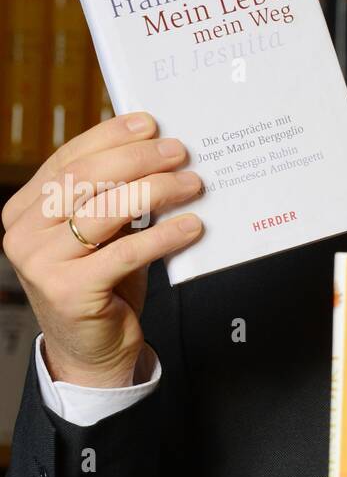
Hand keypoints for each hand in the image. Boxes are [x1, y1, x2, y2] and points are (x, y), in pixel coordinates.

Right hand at [0, 112, 203, 386]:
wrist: (92, 352)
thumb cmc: (102, 286)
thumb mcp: (101, 235)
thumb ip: (112, 198)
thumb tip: (158, 153)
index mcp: (24, 210)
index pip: (68, 160)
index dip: (110, 137)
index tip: (149, 124)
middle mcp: (24, 234)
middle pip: (84, 179)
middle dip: (137, 159)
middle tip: (179, 152)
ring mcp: (41, 264)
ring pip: (105, 211)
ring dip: (156, 192)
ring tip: (192, 185)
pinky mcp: (70, 291)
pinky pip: (125, 253)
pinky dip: (163, 236)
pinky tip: (191, 226)